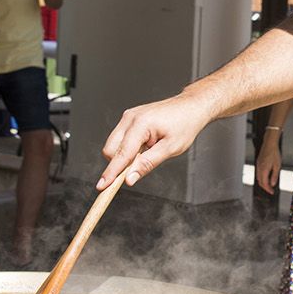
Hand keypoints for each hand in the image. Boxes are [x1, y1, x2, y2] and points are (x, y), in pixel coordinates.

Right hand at [98, 93, 215, 188]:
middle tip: (141, 166)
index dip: (111, 173)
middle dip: (119, 163)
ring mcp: (128, 117)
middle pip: (110, 150)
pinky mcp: (129, 118)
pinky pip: (120, 138)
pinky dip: (128, 148)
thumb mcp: (170, 149)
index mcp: (140, 124)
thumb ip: (147, 164)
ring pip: (113, 145)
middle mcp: (130, 118)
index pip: (121, 154)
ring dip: (125, 155)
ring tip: (149, 151)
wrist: (190, 107)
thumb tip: (129, 179)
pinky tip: (145, 145)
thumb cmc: (185, 124)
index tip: (102, 186)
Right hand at [255, 132, 282, 194]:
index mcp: (264, 170)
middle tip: (270, 190)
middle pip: (260, 182)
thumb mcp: (277, 166)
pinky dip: (262, 177)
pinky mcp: (258, 163)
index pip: (264, 183)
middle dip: (265, 187)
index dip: (268, 189)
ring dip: (263, 182)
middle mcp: (259, 168)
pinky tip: (266, 177)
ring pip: (258, 178)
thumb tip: (273, 184)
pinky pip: (258, 173)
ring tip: (269, 184)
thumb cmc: (274, 153)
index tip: (272, 192)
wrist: (269, 144)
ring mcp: (257, 165)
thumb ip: (274, 176)